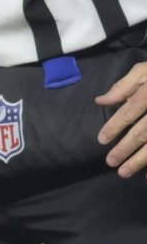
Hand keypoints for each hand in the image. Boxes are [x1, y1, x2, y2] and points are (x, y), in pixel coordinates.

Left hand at [96, 62, 146, 177]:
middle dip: (126, 148)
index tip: (101, 140)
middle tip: (110, 162)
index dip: (114, 126)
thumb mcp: (146, 70)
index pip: (130, 111)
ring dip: (141, 160)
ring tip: (124, 172)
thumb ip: (124, 85)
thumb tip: (100, 101)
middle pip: (144, 132)